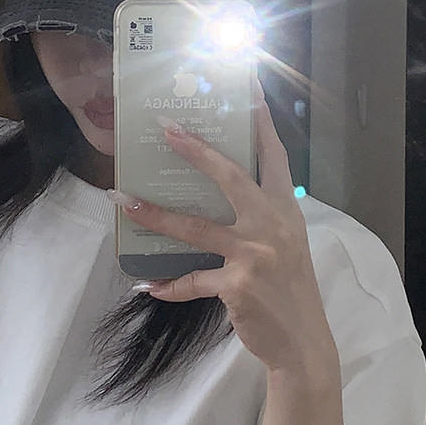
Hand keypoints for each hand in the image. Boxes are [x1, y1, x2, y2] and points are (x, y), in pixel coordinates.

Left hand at [122, 99, 337, 380]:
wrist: (303, 342)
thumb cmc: (290, 290)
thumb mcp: (286, 243)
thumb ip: (261, 216)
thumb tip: (221, 194)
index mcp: (285, 209)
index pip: (272, 154)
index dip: (258, 118)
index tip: (244, 82)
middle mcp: (272, 225)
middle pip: (230, 176)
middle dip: (196, 150)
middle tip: (165, 127)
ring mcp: (255, 254)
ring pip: (196, 226)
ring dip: (154, 213)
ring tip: (122, 200)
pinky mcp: (237, 284)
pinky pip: (192, 280)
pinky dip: (169, 284)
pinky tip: (148, 285)